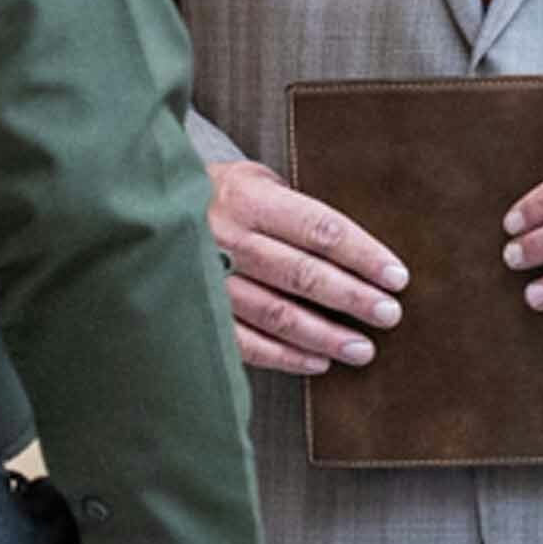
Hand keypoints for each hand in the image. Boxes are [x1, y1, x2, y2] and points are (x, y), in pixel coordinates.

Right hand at [204, 161, 403, 376]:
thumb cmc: (217, 196)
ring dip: (325, 335)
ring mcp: (208, 280)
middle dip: (351, 298)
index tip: (397, 277)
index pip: (319, 229)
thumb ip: (294, 207)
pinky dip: (285, 356)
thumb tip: (355, 249)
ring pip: (276, 314)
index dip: (363, 255)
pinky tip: (318, 363)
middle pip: (302, 274)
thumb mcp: (251, 180)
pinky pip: (245, 343)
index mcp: (248, 199)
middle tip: (388, 315)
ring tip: (362, 349)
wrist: (145, 213)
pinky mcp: (196, 312)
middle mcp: (227, 239)